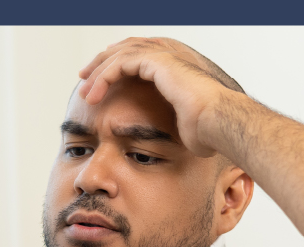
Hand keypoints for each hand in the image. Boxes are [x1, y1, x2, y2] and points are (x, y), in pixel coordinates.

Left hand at [77, 37, 238, 157]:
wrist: (219, 123)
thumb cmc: (207, 131)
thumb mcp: (184, 126)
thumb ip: (174, 124)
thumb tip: (176, 141)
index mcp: (177, 67)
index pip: (141, 55)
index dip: (118, 64)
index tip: (100, 79)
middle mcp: (172, 55)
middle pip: (127, 48)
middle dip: (103, 62)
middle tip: (84, 78)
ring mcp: (166, 55)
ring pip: (120, 54)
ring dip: (98, 72)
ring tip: (84, 91)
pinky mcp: (159, 61)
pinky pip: (121, 63)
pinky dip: (104, 78)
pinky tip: (92, 96)